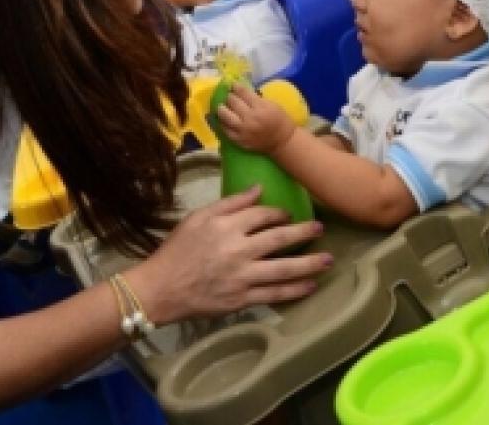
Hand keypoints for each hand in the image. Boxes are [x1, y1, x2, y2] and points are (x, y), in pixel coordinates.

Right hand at [127, 187, 330, 322]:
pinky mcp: (242, 299)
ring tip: (328, 260)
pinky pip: (274, 294)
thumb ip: (230, 203)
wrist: (160, 289)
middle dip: (304, 233)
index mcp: (226, 226)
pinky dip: (294, 291)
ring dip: (309, 264)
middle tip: (320, 229)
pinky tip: (310, 286)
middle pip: (279, 238)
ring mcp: (242, 276)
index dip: (278, 213)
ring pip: (283, 268)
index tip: (287, 215)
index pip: (261, 214)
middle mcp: (237, 250)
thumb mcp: (198, 218)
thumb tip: (259, 188)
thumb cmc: (177, 250)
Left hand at [217, 83, 296, 152]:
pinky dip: (222, 122)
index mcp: (260, 107)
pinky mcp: (238, 140)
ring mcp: (242, 130)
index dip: (235, 86)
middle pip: (232, 102)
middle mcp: (249, 118)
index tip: (233, 85)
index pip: (242, 92)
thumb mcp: (272, 104)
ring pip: (224, 115)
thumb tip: (241, 91)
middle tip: (229, 96)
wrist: (282, 141)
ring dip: (221, 108)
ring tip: (222, 107)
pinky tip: (223, 119)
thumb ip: (256, 98)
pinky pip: (224, 129)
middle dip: (229, 96)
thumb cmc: (280, 120)